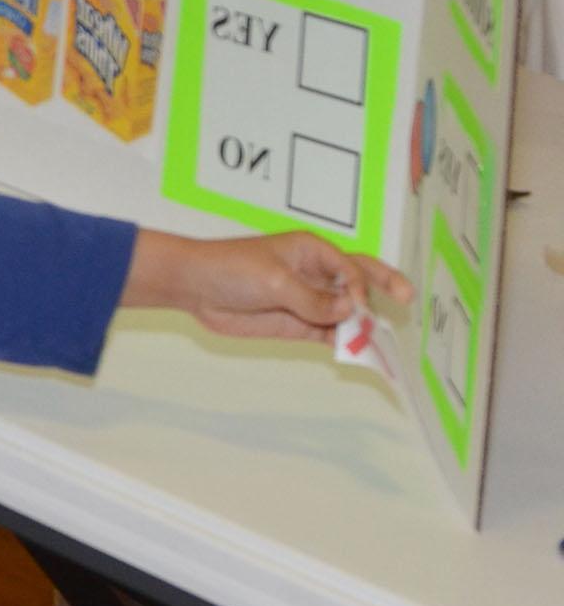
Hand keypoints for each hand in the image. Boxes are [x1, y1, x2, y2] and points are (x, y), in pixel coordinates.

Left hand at [125, 227, 412, 342]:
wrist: (196, 287)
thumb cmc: (232, 268)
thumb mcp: (274, 280)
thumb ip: (311, 298)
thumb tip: (348, 313)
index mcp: (312, 250)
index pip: (350, 267)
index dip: (357, 286)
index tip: (352, 306)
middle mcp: (316, 274)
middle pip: (359, 282)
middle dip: (384, 289)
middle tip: (408, 299)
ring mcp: (309, 300)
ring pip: (348, 314)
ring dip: (365, 327)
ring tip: (384, 345)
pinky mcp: (299, 324)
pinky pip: (331, 334)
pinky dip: (346, 343)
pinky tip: (360, 355)